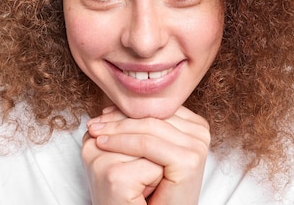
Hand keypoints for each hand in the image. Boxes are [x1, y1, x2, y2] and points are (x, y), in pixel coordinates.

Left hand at [85, 106, 210, 204]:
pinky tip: (102, 144)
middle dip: (119, 118)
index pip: (156, 109)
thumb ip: (139, 126)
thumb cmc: (153, 190)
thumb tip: (110, 104)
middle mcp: (200, 131)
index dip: (127, 110)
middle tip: (92, 123)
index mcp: (195, 125)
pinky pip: (147, 144)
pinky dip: (121, 142)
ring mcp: (197, 145)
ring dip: (116, 129)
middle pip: (152, 116)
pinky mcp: (189, 160)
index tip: (102, 114)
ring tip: (93, 132)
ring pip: (148, 127)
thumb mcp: (146, 152)